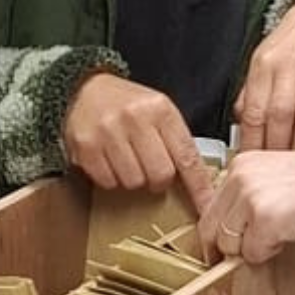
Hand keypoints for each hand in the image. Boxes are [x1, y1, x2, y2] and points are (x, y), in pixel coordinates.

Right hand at [63, 73, 216, 207]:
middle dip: (159, 180)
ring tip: (128, 159)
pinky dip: (112, 178)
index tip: (207, 207)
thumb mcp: (160, 113)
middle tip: (152, 169)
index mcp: (160, 109)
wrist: (87, 88)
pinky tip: (110, 160)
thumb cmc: (128, 105)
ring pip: (134, 182)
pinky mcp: (86, 146)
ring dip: (134, 179)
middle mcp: (134, 118)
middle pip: (160, 174)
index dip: (199, 187)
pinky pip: (108, 182)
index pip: (187, 156)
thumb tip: (201, 184)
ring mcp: (108, 132)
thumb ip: (178, 143)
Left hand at [196, 149, 294, 264]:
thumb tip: (230, 224)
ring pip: (229, 244)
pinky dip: (269, 253)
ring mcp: (251, 198)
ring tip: (279, 235)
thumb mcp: (278, 176)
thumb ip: (252, 193)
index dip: (219, 230)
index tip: (224, 243)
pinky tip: (289, 237)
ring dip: (251, 248)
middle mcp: (241, 177)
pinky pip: (252, 254)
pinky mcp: (265, 221)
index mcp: (242, 163)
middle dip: (228, 246)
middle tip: (248, 250)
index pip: (211, 206)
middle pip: (212, 227)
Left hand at [234, 0, 294, 153]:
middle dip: (276, 149)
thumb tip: (242, 128)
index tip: (249, 163)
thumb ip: (251, 93)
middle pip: (280, 116)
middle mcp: (290, 66)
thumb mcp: (262, 60)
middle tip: (272, 172)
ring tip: (294, 167)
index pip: (255, 111)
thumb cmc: (290, 44)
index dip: (252, 142)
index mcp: (264, 64)